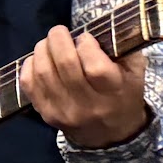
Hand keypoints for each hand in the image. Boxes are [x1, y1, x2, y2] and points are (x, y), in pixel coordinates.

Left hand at [22, 25, 149, 148]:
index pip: (95, 67)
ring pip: (44, 72)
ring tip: (49, 43)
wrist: (109, 133)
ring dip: (42, 49)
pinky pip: (28, 83)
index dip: (86, 45)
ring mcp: (64, 111)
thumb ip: (124, 50)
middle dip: (58, 39)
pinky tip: (39, 59)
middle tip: (60, 31)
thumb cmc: (123, 94)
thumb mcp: (135, 73)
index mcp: (114, 93)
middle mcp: (88, 105)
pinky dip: (30, 65)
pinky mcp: (45, 113)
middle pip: (65, 65)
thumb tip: (104, 28)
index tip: (85, 38)